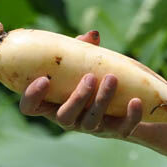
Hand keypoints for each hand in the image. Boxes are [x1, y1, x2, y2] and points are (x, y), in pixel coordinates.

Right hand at [19, 30, 142, 138]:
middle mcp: (69, 118)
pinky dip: (130, 116)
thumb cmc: (93, 77)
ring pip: (92, 122)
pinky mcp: (116, 131)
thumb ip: (83, 50)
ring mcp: (92, 127)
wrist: (125, 101)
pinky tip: (135, 101)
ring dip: (102, 100)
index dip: (32, 97)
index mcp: (53, 102)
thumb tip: (93, 35)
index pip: (31, 108)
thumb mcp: (84, 64)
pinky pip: (122, 129)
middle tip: (90, 77)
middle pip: (64, 117)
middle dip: (77, 98)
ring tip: (112, 78)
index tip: (43, 79)